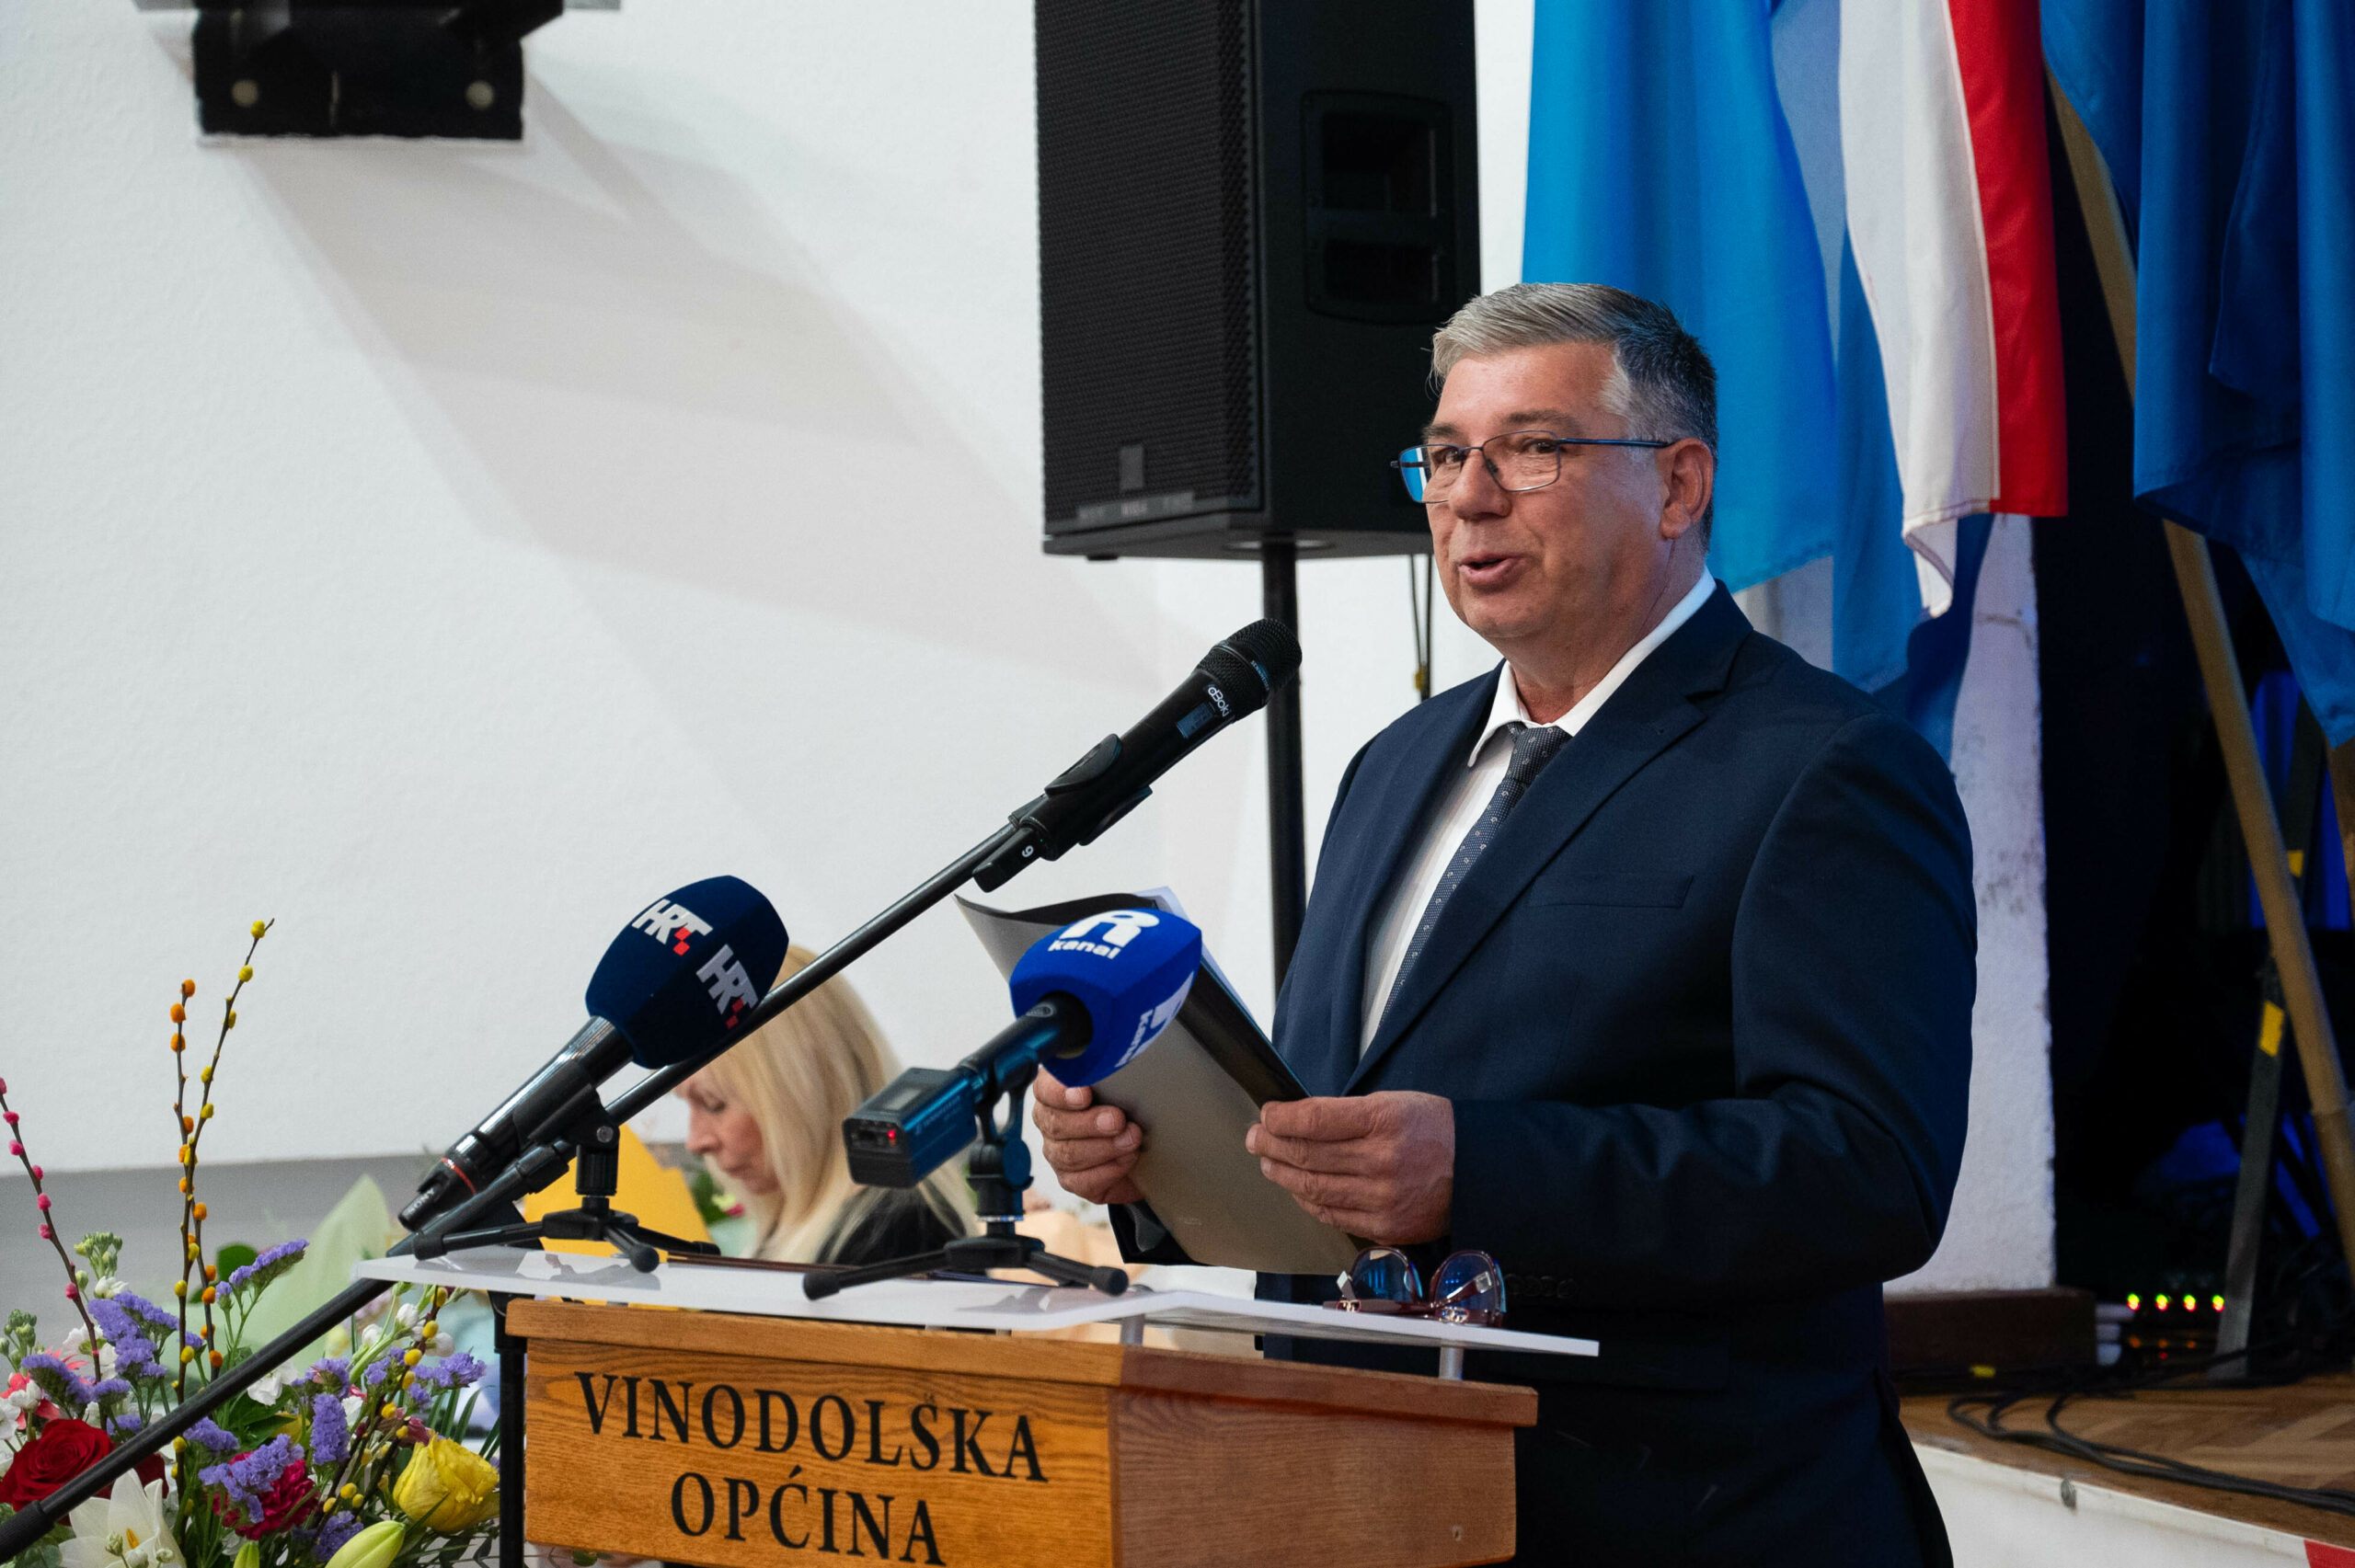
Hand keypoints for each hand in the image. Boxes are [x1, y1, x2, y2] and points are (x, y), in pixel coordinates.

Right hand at [1032, 1067, 1144, 1205]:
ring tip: (1132, 1139)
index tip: (1085, 1094)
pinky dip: (1109, 1170)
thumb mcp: (1125, 1085)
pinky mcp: (1071, 1180)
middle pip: (1055, 1124)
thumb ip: (1113, 1074)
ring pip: (1068, 1154)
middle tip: (1118, 1119)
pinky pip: (1082, 1180)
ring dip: (1105, 1147)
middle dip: (1089, 1123)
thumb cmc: (1131, 1108)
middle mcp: (1050, 1121)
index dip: (1060, 1092)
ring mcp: (1057, 1153)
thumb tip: (1120, 1059)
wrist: (1149, 1148)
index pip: (1044, 1088)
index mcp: (1056, 1091)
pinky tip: (1128, 1159)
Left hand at [1246, 1092, 1454, 1244]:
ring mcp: (1382, 1199)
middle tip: (1257, 1139)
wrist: (1480, 1171)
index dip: (1281, 1118)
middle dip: (1272, 1145)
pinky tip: (1298, 1189)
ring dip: (1283, 1175)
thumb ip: (1347, 1114)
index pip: (1315, 1119)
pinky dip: (1309, 1201)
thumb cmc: (1434, 1130)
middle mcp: (1381, 1161)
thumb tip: (1299, 1121)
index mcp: (1384, 1120)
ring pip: (1314, 1188)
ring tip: (1270, 1164)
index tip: (1267, 1114)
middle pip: (1307, 1155)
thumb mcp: (1394, 1103)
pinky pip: (1333, 1215)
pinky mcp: (1384, 1227)